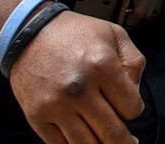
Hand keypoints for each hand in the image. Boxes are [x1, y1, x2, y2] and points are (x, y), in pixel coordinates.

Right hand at [9, 11, 144, 142]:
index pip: (131, 108)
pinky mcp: (37, 117)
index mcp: (102, 66)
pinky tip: (86, 141)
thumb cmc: (75, 33)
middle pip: (112, 132)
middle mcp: (79, 89)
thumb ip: (134, 62)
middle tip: (130, 143)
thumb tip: (135, 93)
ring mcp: (56, 106)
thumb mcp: (115, 34)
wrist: (29, 33)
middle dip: (125, 141)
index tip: (130, 107)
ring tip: (109, 143)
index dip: (135, 110)